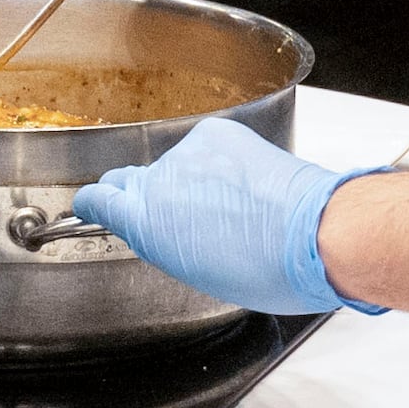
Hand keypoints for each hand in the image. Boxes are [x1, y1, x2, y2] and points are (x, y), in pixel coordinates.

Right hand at [75, 113, 372, 316]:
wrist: (316, 233)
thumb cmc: (269, 271)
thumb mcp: (201, 273)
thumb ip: (167, 244)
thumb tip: (165, 229)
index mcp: (147, 224)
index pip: (98, 200)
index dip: (94, 203)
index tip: (92, 204)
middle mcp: (158, 182)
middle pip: (131, 180)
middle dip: (142, 195)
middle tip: (170, 213)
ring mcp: (187, 153)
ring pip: (176, 165)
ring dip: (191, 180)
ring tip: (229, 205)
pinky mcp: (217, 134)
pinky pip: (206, 149)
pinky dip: (217, 162)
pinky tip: (242, 183)